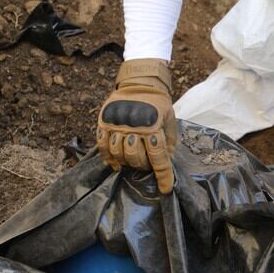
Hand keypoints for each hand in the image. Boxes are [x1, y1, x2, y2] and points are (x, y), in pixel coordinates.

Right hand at [96, 59, 176, 193]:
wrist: (140, 83)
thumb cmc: (159, 105)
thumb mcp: (171, 121)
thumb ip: (169, 142)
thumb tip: (166, 163)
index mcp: (153, 127)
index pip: (158, 158)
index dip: (163, 176)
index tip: (165, 189)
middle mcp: (134, 126)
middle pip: (136, 158)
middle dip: (143, 165)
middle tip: (146, 163)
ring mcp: (117, 124)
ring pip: (119, 155)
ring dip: (127, 162)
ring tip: (132, 161)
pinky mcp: (104, 122)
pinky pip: (102, 147)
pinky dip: (108, 158)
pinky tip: (116, 164)